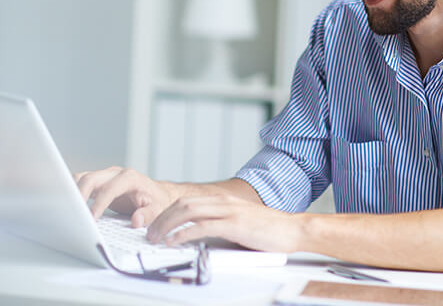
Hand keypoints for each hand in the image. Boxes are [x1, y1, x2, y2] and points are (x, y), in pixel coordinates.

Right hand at [74, 166, 181, 226]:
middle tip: (72, 215)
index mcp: (130, 178)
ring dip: (72, 192)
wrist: (157, 193)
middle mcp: (115, 174)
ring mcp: (105, 176)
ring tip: (65, 210)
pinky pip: (81, 182)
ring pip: (82, 178)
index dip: (98, 204)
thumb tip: (137, 220)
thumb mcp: (157, 208)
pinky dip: (72, 191)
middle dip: (79, 195)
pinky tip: (68, 206)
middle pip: (91, 179)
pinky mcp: (98, 182)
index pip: (109, 189)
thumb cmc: (156, 200)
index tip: (90, 219)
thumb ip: (148, 214)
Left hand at [146, 193, 302, 252]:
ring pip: (188, 211)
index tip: (156, 225)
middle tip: (150, 233)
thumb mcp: (240, 223)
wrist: (292, 229)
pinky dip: (184, 233)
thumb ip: (221, 224)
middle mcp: (223, 201)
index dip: (168, 211)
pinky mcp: (234, 224)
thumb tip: (199, 236)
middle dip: (162, 218)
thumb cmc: (268, 230)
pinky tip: (175, 241)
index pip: (188, 200)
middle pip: (183, 203)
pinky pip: (202, 226)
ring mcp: (228, 211)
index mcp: (223, 200)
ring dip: (168, 224)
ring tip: (156, 238)